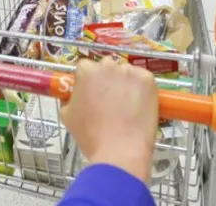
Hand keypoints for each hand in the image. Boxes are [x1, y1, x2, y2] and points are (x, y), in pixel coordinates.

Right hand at [60, 58, 157, 182]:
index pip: (86, 68)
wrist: (120, 150)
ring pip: (126, 73)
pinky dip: (142, 90)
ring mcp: (129, 71)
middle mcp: (107, 65)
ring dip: (125, 83)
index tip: (93, 94)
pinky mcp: (148, 79)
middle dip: (108, 79)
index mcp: (86, 71)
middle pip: (107, 66)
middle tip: (110, 100)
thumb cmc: (90, 135)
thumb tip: (77, 95)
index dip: (89, 81)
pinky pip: (143, 80)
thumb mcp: (67, 115)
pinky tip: (140, 106)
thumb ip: (70, 98)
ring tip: (127, 106)